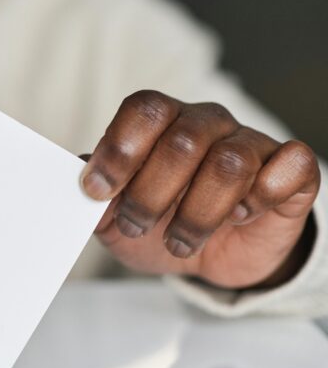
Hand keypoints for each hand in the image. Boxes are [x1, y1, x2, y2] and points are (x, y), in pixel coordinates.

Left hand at [81, 90, 319, 289]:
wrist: (215, 258)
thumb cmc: (163, 226)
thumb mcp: (116, 220)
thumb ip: (95, 199)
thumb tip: (74, 178)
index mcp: (162, 122)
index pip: (143, 109)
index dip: (118, 150)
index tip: (97, 191)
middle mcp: (207, 123)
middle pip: (180, 142)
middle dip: (150, 196)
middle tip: (137, 226)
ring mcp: (251, 143)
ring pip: (228, 165)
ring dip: (196, 215)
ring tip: (180, 241)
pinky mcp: (293, 170)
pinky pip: (287, 168)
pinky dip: (260, 199)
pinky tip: (241, 217)